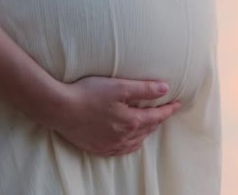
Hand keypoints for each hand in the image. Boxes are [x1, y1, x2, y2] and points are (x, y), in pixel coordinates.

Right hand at [50, 76, 180, 156]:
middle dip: (159, 119)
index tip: (178, 103)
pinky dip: (131, 145)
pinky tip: (131, 142)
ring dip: (146, 132)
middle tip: (165, 111)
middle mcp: (124, 136)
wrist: (59, 109)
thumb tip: (165, 89)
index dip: (169, 109)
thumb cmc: (88, 94)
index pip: (157, 116)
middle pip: (148, 129)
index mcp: (131, 121)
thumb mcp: (119, 87)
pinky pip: (121, 150)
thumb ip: (144, 89)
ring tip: (151, 124)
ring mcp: (110, 144)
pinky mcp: (98, 148)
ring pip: (136, 141)